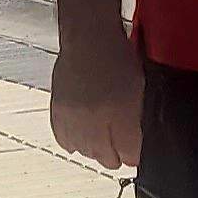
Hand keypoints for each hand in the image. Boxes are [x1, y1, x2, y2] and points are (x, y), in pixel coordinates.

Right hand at [50, 33, 142, 168]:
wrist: (88, 39)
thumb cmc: (116, 56)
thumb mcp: (140, 88)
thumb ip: (137, 119)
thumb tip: (135, 146)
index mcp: (120, 111)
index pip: (129, 153)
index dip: (134, 155)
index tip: (134, 153)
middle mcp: (94, 118)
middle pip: (106, 158)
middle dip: (116, 156)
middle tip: (120, 148)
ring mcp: (73, 117)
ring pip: (86, 152)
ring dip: (95, 149)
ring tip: (101, 138)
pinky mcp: (57, 113)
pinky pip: (65, 141)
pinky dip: (75, 141)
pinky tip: (83, 134)